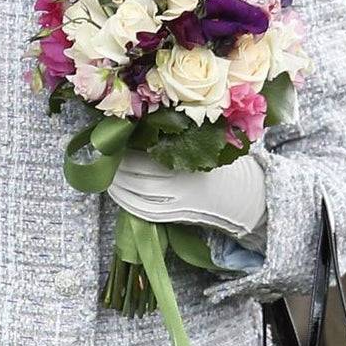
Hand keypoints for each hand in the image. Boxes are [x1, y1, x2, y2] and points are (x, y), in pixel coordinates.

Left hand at [109, 148, 266, 237]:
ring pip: (140, 197)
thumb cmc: (218, 165)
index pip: (149, 159)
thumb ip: (177, 141)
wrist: (240, 196)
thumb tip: (140, 129)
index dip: (127, 154)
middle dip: (118, 171)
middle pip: (140, 179)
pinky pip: (146, 213)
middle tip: (105, 160)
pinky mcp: (176, 217)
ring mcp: (178, 204)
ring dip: (119, 187)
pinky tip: (119, 195)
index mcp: (189, 164)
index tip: (115, 145)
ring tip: (107, 177)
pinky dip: (128, 204)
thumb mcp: (204, 147)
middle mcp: (182, 186)